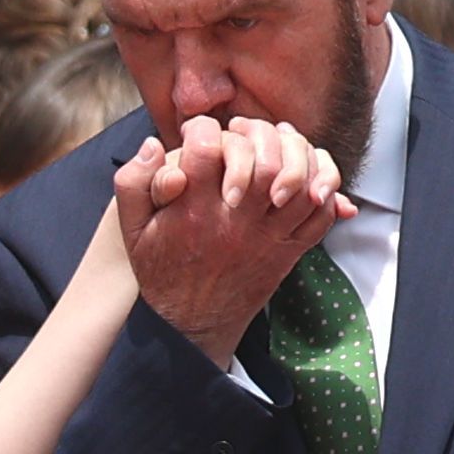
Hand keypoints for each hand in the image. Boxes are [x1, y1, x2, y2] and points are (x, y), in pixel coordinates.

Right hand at [116, 113, 353, 365]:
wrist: (190, 323)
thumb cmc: (161, 269)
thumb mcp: (131, 231)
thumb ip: (132, 184)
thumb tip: (152, 144)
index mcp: (192, 212)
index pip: (207, 149)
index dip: (203, 130)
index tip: (198, 133)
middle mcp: (233, 222)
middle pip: (265, 159)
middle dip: (258, 133)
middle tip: (245, 131)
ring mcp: (266, 238)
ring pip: (300, 182)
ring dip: (296, 153)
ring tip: (281, 143)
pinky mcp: (288, 252)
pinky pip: (320, 214)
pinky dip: (322, 189)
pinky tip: (305, 176)